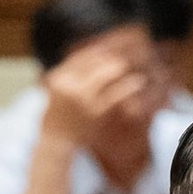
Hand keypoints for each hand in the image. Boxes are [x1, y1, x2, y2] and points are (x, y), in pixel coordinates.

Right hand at [40, 25, 169, 146]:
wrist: (56, 142)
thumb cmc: (57, 117)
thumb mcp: (56, 92)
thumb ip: (68, 76)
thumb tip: (86, 58)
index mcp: (57, 78)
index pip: (78, 58)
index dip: (94, 52)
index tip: (106, 50)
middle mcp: (68, 85)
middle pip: (92, 62)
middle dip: (108, 59)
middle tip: (120, 58)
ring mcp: (82, 98)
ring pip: (104, 75)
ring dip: (118, 68)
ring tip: (128, 68)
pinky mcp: (95, 111)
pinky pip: (115, 94)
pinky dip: (127, 87)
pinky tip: (136, 83)